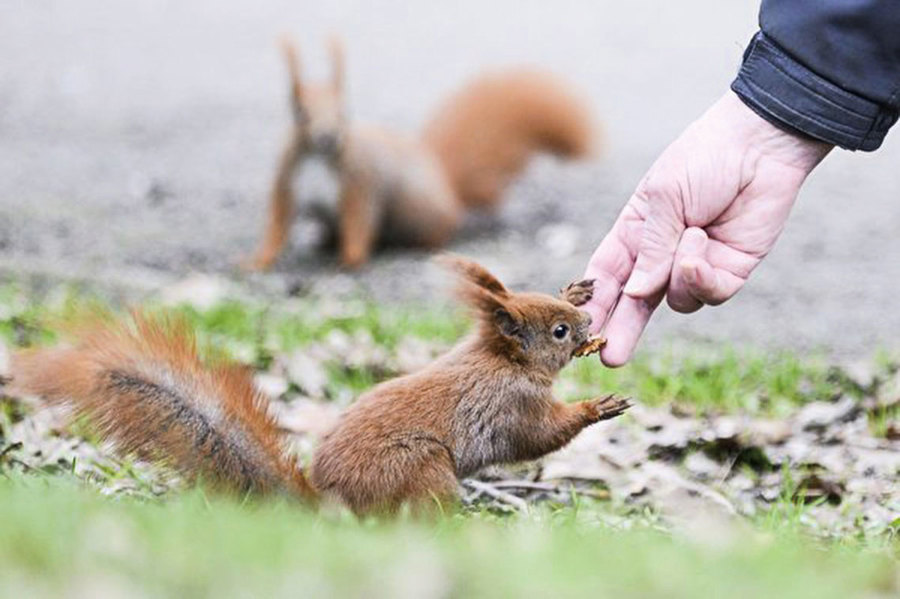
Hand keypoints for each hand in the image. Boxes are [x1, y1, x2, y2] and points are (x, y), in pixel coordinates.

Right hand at [583, 91, 831, 366]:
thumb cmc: (703, 159)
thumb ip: (649, 250)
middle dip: (622, 330)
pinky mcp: (729, 272)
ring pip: (677, 300)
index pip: (606, 274)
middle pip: (635, 304)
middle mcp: (661, 256)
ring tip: (694, 232)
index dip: (593, 299)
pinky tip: (705, 244)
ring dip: (679, 272)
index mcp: (634, 233)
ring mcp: (696, 267)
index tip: (579, 325)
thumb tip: (636, 296)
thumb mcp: (663, 199)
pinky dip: (703, 276)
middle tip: (608, 356)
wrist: (761, 144)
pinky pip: (709, 294)